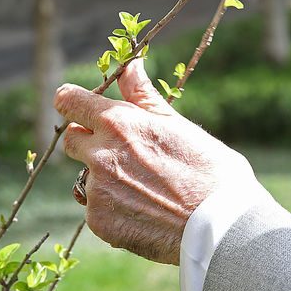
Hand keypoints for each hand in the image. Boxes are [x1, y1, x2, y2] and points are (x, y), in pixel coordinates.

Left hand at [53, 59, 252, 264]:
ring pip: (86, 178)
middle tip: (126, 153)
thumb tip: (130, 65)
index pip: (68, 101)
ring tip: (144, 190)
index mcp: (119, 124)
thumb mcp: (179, 126)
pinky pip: (96, 209)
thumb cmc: (211, 171)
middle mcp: (100, 155)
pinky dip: (113, 209)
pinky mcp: (100, 222)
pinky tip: (144, 212)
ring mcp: (97, 191)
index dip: (73, 102)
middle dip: (91, 142)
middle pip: (72, 141)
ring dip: (104, 179)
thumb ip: (143, 96)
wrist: (223, 226)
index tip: (80, 107)